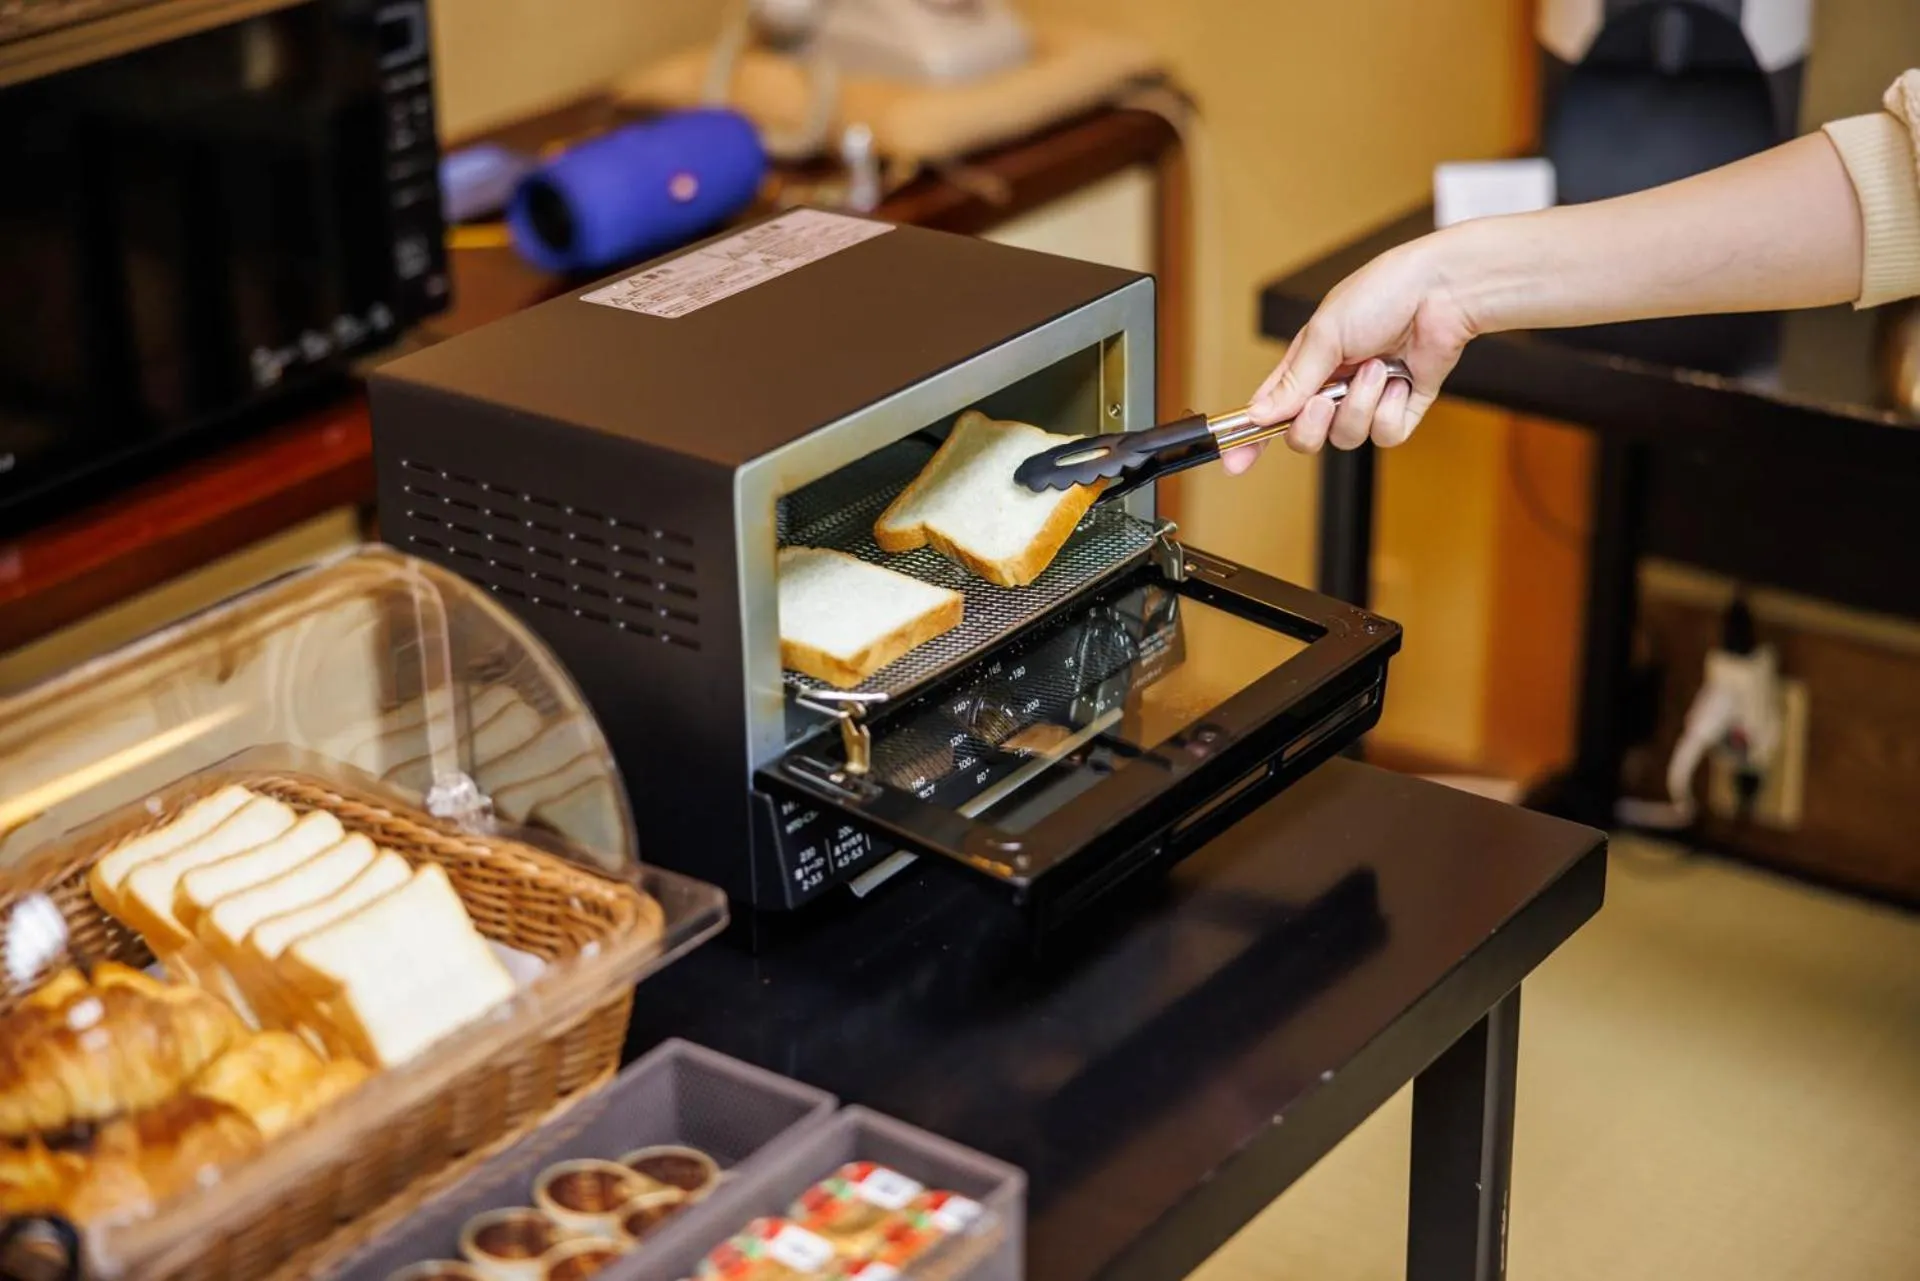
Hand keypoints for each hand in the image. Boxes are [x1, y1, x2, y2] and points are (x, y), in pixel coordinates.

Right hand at [1227, 232, 1478, 472]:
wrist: (1442, 290)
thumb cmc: (1383, 293)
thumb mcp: (1325, 334)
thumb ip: (1292, 382)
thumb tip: (1260, 415)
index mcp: (1307, 364)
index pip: (1270, 409)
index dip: (1251, 437)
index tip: (1235, 463)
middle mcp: (1334, 386)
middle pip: (1305, 436)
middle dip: (1312, 424)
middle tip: (1321, 401)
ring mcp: (1367, 400)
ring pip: (1347, 437)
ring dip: (1361, 404)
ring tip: (1378, 368)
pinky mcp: (1402, 409)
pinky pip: (1385, 435)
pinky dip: (1391, 409)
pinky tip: (1401, 379)